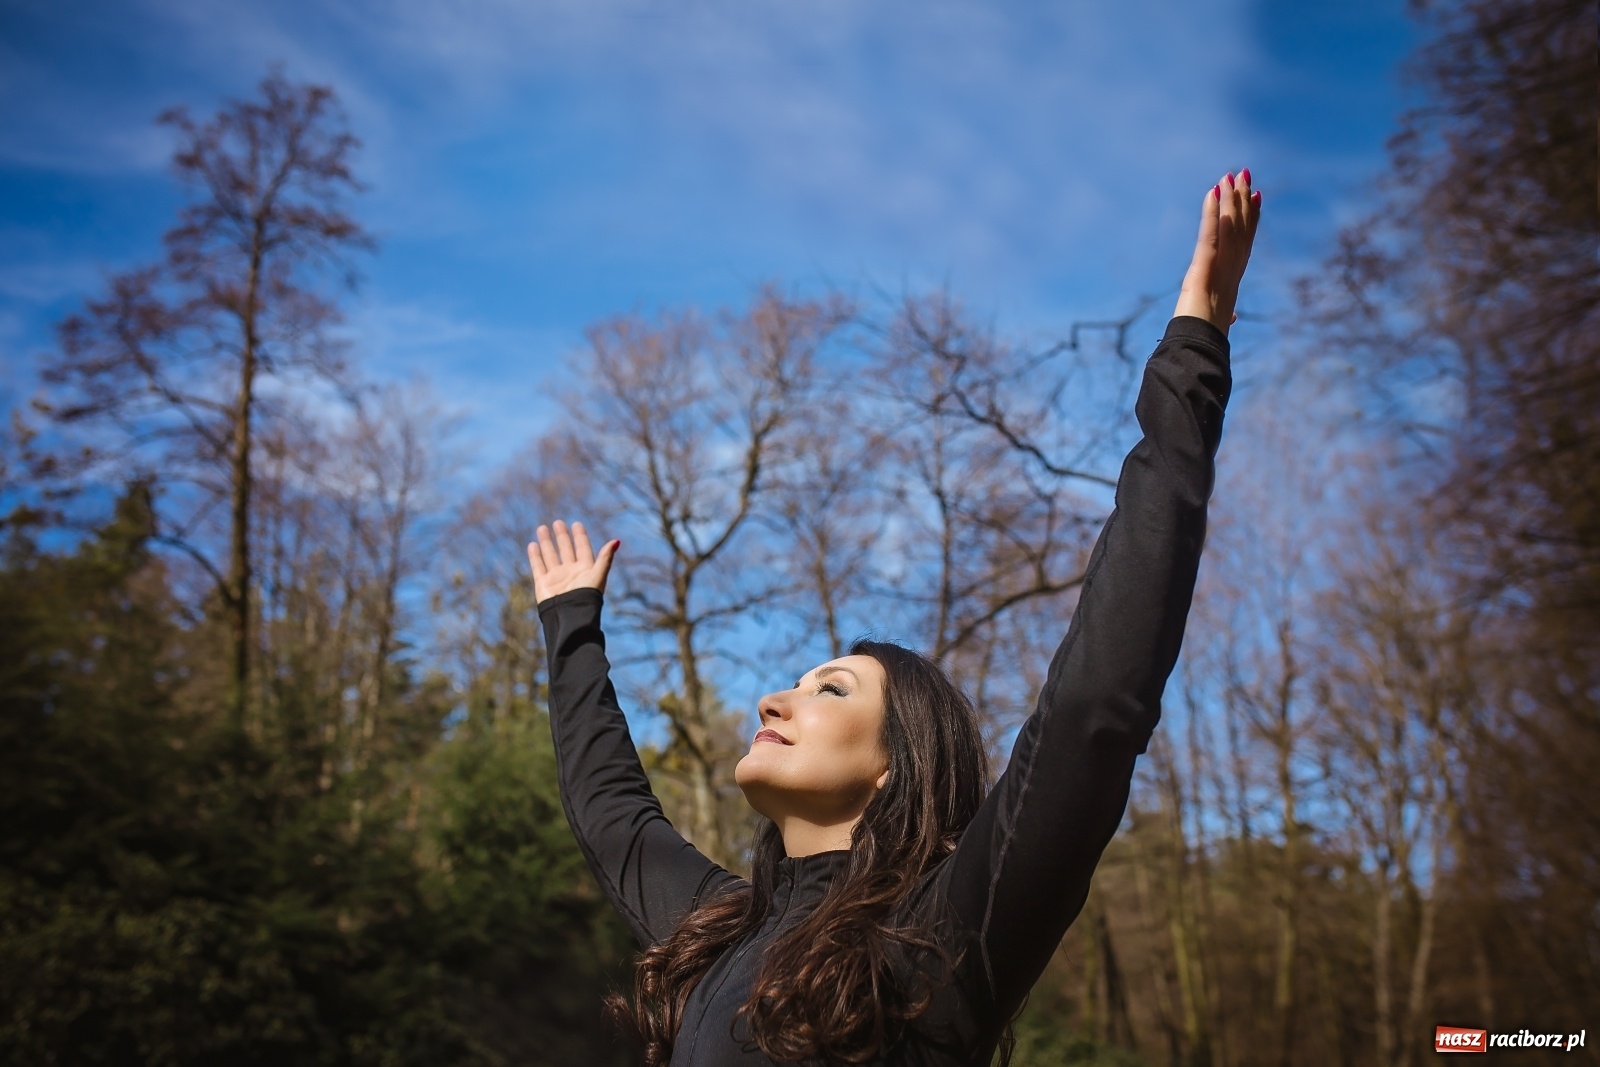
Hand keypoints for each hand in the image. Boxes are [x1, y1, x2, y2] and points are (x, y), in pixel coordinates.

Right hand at [526, 520, 619, 604]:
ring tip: (542, 528)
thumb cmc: (587, 596)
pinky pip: (538, 566)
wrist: (570, 616)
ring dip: (546, 542)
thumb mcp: (598, 574)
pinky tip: (533, 544)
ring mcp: (556, 577)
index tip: (576, 524)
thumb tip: (617, 541)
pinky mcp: (543, 583)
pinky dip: (535, 556)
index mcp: (585, 569)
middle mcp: (571, 572)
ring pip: (550, 555)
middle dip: (562, 536)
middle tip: (558, 522)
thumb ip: (606, 557)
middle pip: (566, 550)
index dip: (580, 537)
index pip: (582, 548)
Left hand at [1174, 168, 1261, 335]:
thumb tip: (1233, 320)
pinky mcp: (1205, 265)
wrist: (1201, 344)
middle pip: (1241, 228)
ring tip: (1233, 174)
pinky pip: (1209, 234)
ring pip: (1229, 226)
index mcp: (1233, 280)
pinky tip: (1212, 192)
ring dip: (1231, 199)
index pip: (1245, 243)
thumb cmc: (1207, 338)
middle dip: (1244, 200)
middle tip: (1246, 175)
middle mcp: (1232, 268)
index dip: (1252, 220)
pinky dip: (1210, 213)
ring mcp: (1221, 266)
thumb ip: (1226, 317)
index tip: (1257, 199)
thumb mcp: (1218, 323)